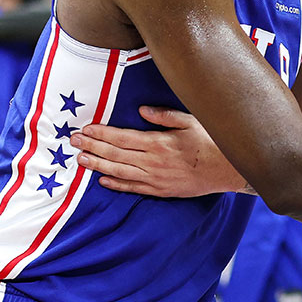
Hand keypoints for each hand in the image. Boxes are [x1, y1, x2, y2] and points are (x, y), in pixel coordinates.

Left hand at [71, 106, 245, 196]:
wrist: (228, 170)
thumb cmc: (211, 142)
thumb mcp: (191, 121)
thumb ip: (165, 116)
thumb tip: (142, 110)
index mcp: (159, 142)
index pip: (122, 137)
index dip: (102, 133)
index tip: (86, 128)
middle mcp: (153, 162)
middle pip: (116, 154)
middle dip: (93, 146)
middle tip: (73, 142)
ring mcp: (156, 178)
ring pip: (120, 172)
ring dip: (98, 165)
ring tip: (81, 159)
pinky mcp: (161, 190)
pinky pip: (133, 188)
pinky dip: (116, 184)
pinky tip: (103, 181)